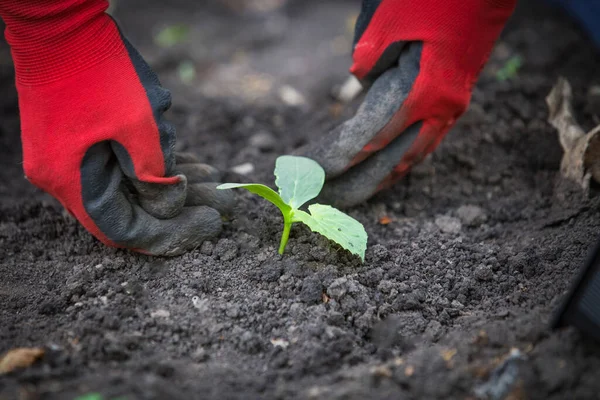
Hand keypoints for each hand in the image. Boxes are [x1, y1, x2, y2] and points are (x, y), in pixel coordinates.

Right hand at [1, 0, 233, 254]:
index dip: (168, 234)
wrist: (63, 22)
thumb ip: (155, 174)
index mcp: (71, 180)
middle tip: (220, 206)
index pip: (123, 229)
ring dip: (174, 184)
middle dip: (180, 208)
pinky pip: (126, 164)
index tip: (207, 226)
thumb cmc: (98, 71)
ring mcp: (76, 156)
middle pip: (131, 209)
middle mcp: (68, 175)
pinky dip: (159, 164)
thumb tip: (170, 205)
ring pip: (133, 186)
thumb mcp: (138, 126)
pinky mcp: (87, 138)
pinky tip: (192, 164)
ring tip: (214, 181)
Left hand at [297, 0, 516, 206]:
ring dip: (398, 167)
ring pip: (424, 148)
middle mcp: (444, 107)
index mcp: (426, 92)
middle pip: (407, 155)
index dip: (357, 153)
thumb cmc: (436, 2)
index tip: (335, 168)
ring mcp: (454, 105)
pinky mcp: (458, 97)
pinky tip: (400, 156)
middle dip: (378, 176)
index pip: (383, 134)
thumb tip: (359, 77)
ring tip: (373, 185)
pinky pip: (433, 134)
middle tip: (353, 192)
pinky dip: (414, 149)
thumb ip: (369, 53)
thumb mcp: (392, 19)